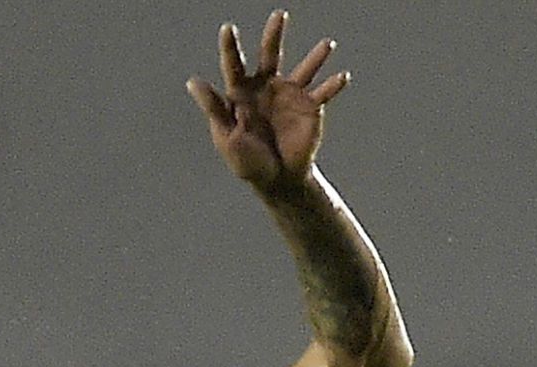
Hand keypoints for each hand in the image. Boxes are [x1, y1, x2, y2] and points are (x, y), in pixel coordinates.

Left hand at [187, 10, 348, 191]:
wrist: (276, 179)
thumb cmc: (247, 160)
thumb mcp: (226, 136)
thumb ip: (214, 108)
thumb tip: (193, 81)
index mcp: (242, 92)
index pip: (234, 65)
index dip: (230, 47)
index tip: (228, 28)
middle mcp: (266, 87)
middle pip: (270, 54)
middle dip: (274, 34)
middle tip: (279, 14)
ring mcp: (290, 95)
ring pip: (304, 70)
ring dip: (315, 57)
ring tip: (327, 44)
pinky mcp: (310, 108)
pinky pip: (324, 93)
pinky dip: (334, 85)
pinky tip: (343, 76)